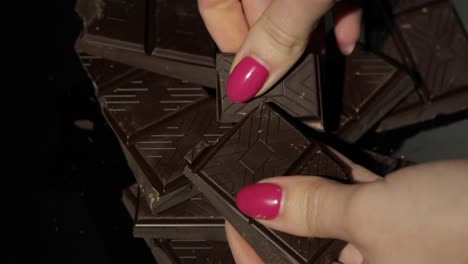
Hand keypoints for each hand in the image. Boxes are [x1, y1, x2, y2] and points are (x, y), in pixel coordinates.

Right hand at [198, 0, 361, 101]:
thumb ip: (281, 32)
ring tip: (312, 70)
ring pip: (294, 8)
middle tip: (281, 82)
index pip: (214, 2)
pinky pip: (329, 0)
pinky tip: (345, 44)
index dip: (223, 41)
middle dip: (269, 48)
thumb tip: (248, 82)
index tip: (243, 80)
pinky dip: (337, 22)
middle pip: (254, 10)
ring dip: (304, 42)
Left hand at [227, 159, 467, 262]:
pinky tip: (325, 155)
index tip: (233, 211)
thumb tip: (258, 200)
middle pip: (302, 246)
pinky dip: (341, 180)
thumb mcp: (373, 217)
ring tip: (282, 159)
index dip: (248, 246)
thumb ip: (312, 208)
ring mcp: (385, 252)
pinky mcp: (402, 227)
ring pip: (329, 222)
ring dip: (308, 188)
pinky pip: (357, 205)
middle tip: (254, 182)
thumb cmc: (464, 232)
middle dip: (278, 211)